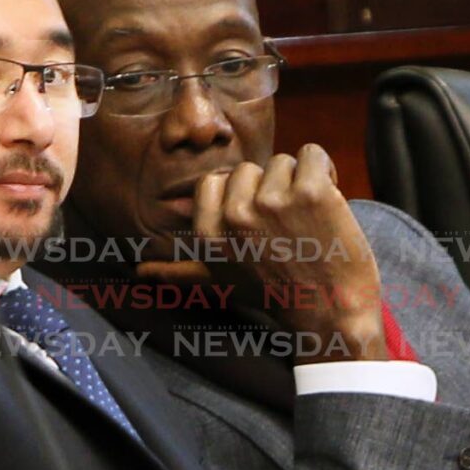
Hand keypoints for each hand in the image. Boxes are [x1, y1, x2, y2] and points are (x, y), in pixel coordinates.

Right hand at [140, 144, 385, 363]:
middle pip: (251, 169)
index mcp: (208, 233)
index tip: (258, 223)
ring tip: (310, 220)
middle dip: (271, 189)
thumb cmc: (278, 296)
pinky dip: (326, 172)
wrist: (331, 315)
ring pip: (283, 161)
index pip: (215, 182)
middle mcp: (234, 216)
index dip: (240, 195)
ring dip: (301, 183)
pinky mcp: (311, 192)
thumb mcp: (220, 283)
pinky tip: (329, 204)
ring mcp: (272, 202)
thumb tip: (138, 272)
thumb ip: (179, 272)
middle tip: (288, 227)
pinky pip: (313, 154)